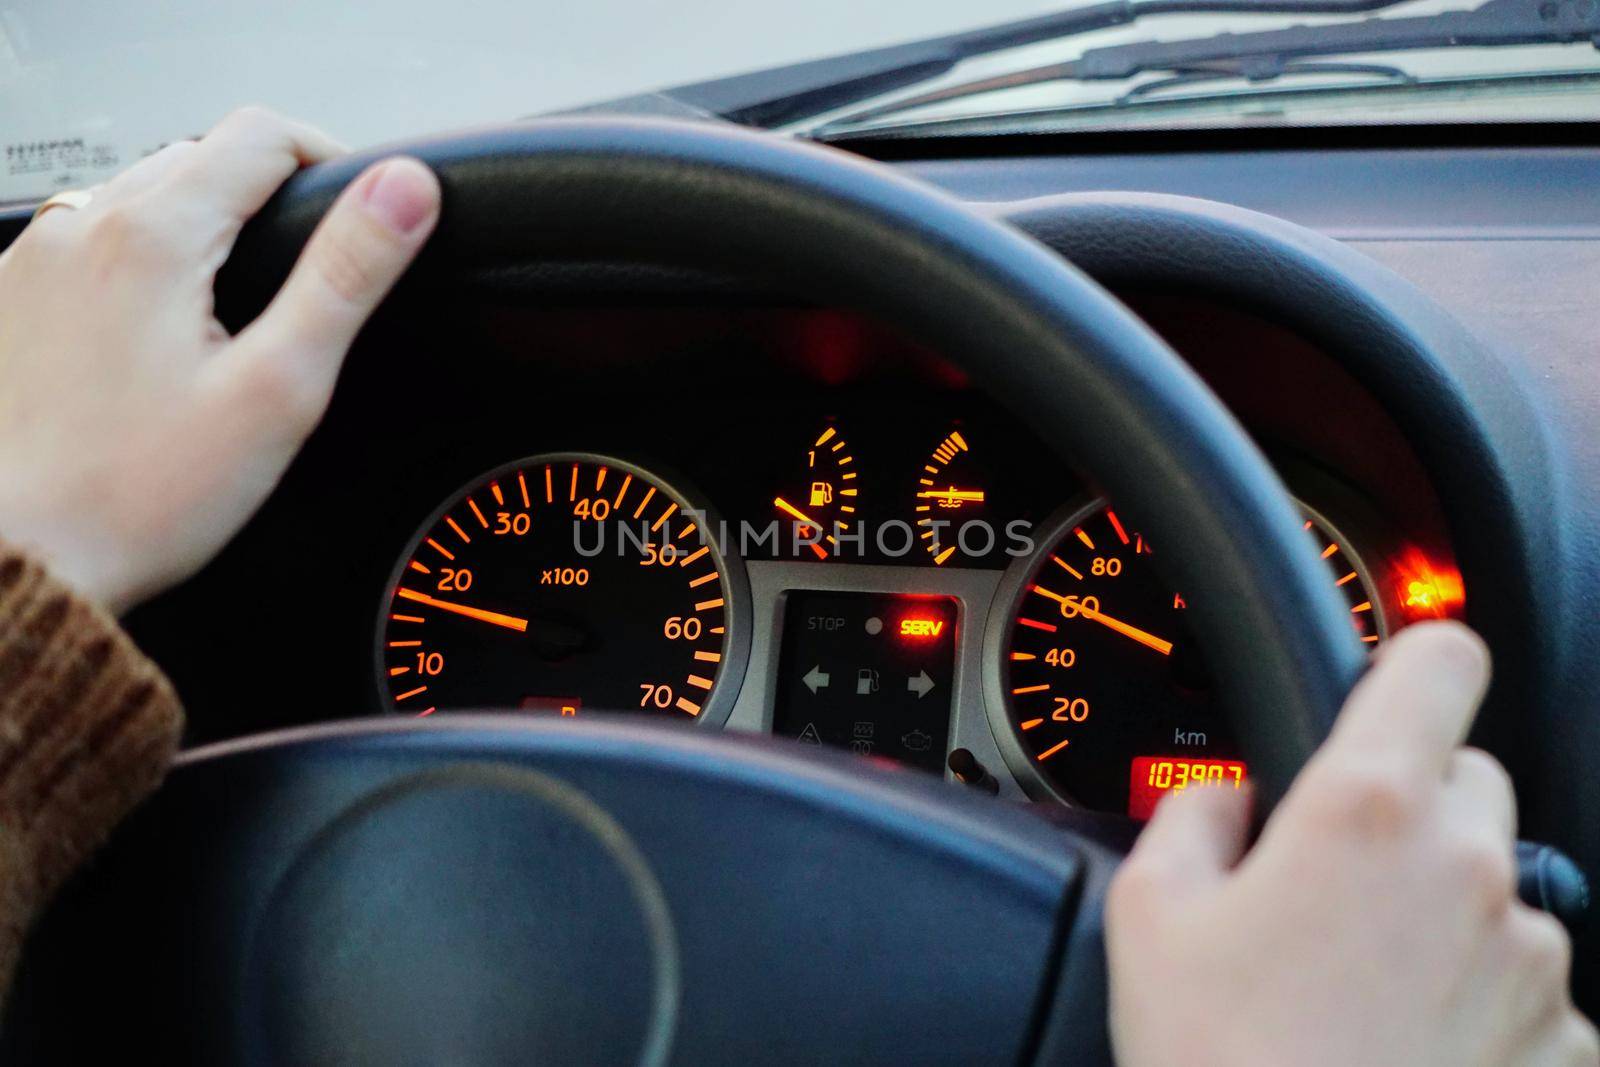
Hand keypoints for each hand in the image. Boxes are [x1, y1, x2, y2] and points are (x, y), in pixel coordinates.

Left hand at [0, 107, 439, 612]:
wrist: (23, 559)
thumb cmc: (143, 495)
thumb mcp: (280, 388)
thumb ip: (348, 275)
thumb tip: (404, 190)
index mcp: (153, 235)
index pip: (263, 134)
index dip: (331, 160)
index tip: (362, 212)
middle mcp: (79, 226)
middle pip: (202, 158)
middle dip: (268, 196)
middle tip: (311, 276)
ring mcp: (33, 260)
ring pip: (143, 196)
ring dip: (204, 227)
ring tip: (240, 312)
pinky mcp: (11, 299)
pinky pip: (93, 243)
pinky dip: (144, 265)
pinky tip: (165, 338)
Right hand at [1107, 621, 1597, 1066]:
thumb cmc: (1219, 1063)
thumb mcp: (1148, 914)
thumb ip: (1194, 812)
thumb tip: (1227, 798)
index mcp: (1366, 808)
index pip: (1442, 657)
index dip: (1414, 658)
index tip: (1396, 684)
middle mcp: (1471, 868)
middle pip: (1471, 779)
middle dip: (1411, 812)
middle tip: (1335, 887)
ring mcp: (1535, 959)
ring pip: (1501, 889)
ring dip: (1446, 915)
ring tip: (1360, 992)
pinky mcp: (1570, 1042)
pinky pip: (1532, 987)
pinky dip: (1481, 1002)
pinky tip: (1406, 1047)